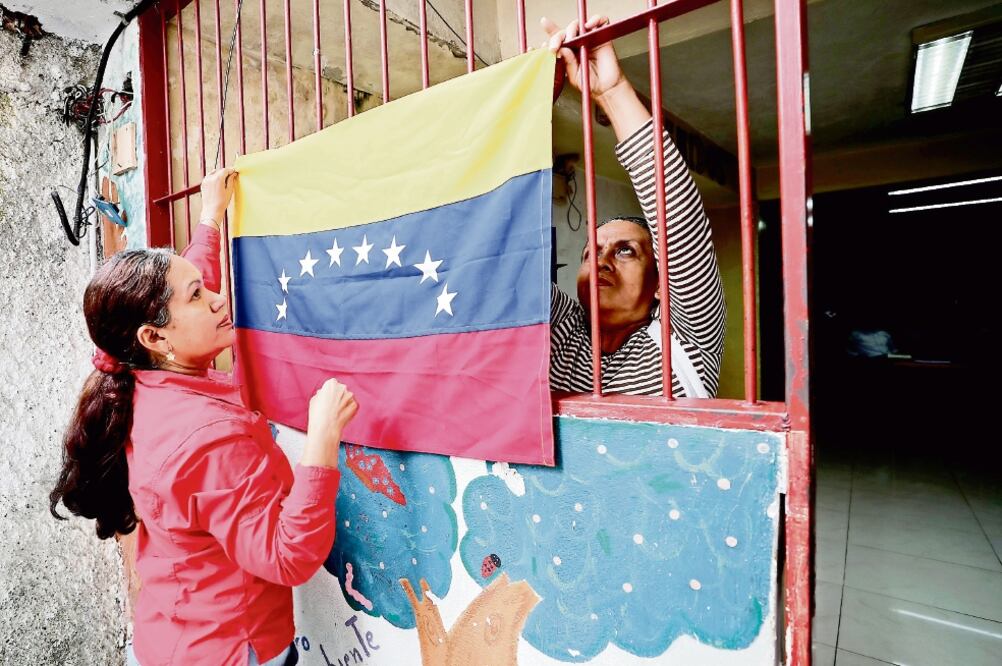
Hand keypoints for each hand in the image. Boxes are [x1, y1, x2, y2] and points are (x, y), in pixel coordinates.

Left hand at [199, 167, 237, 225]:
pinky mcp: (203, 184)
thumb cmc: (221, 203)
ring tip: (225, 180)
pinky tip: (218, 183)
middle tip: (231, 176)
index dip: (231, 170)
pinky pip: (209, 177)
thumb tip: (233, 174)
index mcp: (218, 179)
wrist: (212, 210)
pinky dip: (214, 177)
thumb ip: (231, 181)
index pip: (225, 170)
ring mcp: (205, 180)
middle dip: (226, 172)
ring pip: (214, 173)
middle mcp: (210, 178)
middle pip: (220, 171)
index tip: (235, 171)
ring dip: (220, 174)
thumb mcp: (229, 191)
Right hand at [303, 378, 358, 468]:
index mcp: (331, 384)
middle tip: (333, 406)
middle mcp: (342, 387)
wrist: (326, 428)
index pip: (333, 384)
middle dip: (338, 396)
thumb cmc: (318, 414)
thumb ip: (321, 393)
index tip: (328, 398)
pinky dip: (348, 410)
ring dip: (344, 402)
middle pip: (341, 390)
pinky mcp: (355, 405)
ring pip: (347, 397)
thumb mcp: (314, 400)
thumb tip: (323, 393)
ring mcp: (350, 396)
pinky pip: (352, 405)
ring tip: (336, 412)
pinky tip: (341, 415)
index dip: (330, 392)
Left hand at [541, 15, 650, 140]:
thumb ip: (568, 62)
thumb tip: (562, 49)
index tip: (544, 25)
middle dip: (558, 36)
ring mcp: (590, 39)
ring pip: (580, 24)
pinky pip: (600, 21)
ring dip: (573, 28)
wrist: (606, 89)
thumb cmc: (590, 83)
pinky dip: (595, 19)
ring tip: (571, 39)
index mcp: (568, 52)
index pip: (558, 38)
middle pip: (567, 30)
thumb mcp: (574, 75)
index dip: (551, 29)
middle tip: (556, 46)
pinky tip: (589, 26)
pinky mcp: (602, 36)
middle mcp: (578, 43)